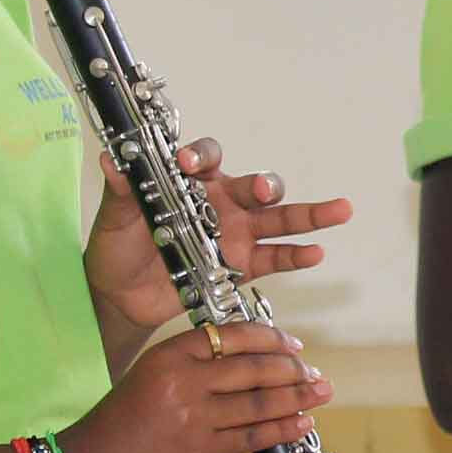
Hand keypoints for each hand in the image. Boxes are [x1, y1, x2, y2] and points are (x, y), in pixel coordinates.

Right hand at [61, 321, 330, 452]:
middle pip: (255, 368)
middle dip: (292, 370)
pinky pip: (254, 436)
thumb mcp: (146, 379)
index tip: (292, 345)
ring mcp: (195, 418)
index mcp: (168, 355)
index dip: (270, 339)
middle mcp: (184, 381)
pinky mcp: (203, 452)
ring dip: (298, 397)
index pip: (232, 336)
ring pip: (261, 403)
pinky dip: (284, 428)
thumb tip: (246, 364)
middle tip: (313, 372)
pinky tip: (302, 422)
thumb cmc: (116, 426)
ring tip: (320, 392)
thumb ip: (191, 367)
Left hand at [85, 136, 355, 334]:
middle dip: (263, 185)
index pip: (206, 159)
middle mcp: (220, 204)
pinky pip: (277, 258)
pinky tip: (316, 253)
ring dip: (308, 214)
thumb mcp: (116, 218)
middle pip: (253, 186)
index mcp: (190, 184)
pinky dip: (297, 257)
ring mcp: (236, 235)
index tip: (189, 163)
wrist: (121, 296)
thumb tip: (111, 160)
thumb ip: (122, 191)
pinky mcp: (242, 266)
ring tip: (340, 210)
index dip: (202, 156)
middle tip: (261, 190)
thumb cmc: (117, 249)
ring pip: (279, 219)